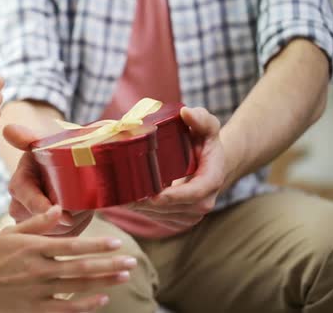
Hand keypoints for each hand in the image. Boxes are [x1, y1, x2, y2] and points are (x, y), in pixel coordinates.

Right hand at [0, 206, 136, 312]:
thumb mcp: (9, 234)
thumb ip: (36, 222)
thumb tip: (60, 208)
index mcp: (34, 248)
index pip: (73, 246)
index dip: (97, 245)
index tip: (116, 241)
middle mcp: (40, 270)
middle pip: (82, 268)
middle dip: (109, 264)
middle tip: (131, 261)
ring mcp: (39, 292)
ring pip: (78, 287)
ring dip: (104, 281)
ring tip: (123, 276)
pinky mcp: (35, 310)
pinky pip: (66, 309)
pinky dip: (85, 305)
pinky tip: (101, 299)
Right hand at [3, 124, 94, 235]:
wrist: (56, 165)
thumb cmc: (48, 153)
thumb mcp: (39, 144)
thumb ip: (26, 138)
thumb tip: (8, 129)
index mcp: (18, 186)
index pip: (30, 202)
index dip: (46, 211)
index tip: (66, 215)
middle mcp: (20, 207)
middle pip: (44, 224)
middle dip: (66, 219)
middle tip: (87, 208)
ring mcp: (32, 223)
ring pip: (55, 233)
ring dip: (74, 224)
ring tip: (87, 209)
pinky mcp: (44, 233)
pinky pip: (60, 239)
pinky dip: (75, 230)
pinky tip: (83, 216)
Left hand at [124, 107, 224, 231]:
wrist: (210, 163)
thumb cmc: (205, 142)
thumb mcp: (207, 126)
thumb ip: (201, 118)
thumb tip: (186, 112)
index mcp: (212, 180)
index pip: (194, 194)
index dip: (173, 197)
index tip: (152, 196)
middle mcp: (204, 202)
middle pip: (173, 208)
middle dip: (149, 204)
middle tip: (124, 196)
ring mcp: (191, 215)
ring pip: (164, 216)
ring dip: (143, 210)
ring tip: (121, 198)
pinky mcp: (179, 220)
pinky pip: (160, 220)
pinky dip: (143, 213)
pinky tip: (127, 203)